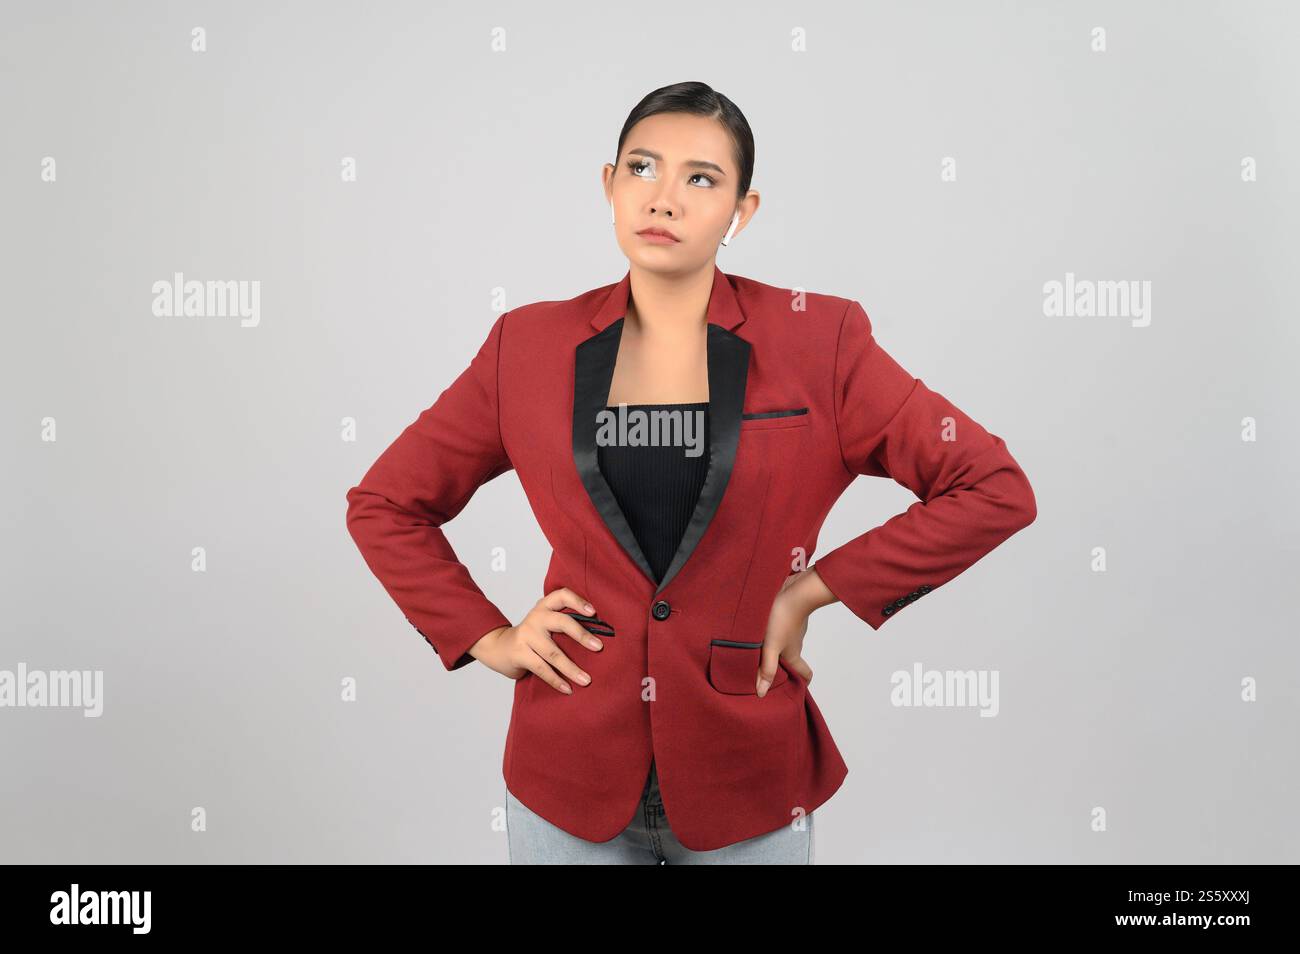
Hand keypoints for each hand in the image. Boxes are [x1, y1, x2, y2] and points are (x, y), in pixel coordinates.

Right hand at [468, 588, 603, 693]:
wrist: (497, 647)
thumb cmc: (531, 636)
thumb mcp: (544, 623)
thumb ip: (563, 622)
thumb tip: (598, 636)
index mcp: (544, 607)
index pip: (562, 595)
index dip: (578, 601)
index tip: (593, 612)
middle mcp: (536, 617)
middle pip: (562, 622)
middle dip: (582, 635)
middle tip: (599, 647)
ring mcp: (526, 635)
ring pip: (553, 652)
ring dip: (571, 668)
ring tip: (586, 680)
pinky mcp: (519, 653)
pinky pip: (542, 668)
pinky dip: (556, 680)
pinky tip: (568, 689)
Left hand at [757, 568, 834, 696]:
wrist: (793, 589)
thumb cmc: (783, 618)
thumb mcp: (770, 646)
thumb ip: (766, 668)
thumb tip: (762, 692)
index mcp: (793, 654)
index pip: (805, 673)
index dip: (802, 683)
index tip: (795, 688)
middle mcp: (795, 642)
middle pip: (792, 658)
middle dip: (782, 666)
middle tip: (766, 670)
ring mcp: (793, 627)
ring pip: (785, 641)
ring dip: (774, 646)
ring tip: (756, 647)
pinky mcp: (787, 614)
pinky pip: (781, 626)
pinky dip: (773, 630)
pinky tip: (758, 627)